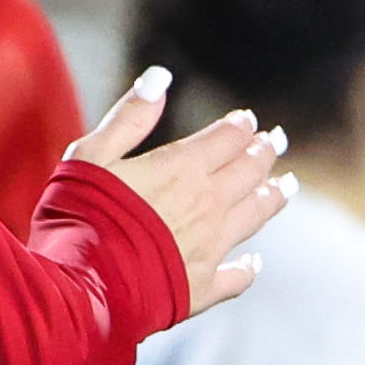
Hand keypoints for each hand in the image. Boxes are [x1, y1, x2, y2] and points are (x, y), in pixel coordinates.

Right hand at [83, 69, 294, 309]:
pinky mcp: (202, 287)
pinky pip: (238, 276)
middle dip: (264, 153)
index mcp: (182, 168)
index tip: (247, 120)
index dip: (239, 126)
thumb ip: (129, 118)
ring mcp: (210, 248)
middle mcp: (208, 204)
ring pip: (255, 215)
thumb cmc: (77, 217)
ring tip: (287, 185)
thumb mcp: (91, 156)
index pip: (226, 138)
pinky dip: (249, 267)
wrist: (79, 288)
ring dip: (273, 196)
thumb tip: (160, 76)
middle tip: (275, 142)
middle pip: (249, 171)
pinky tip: (254, 262)